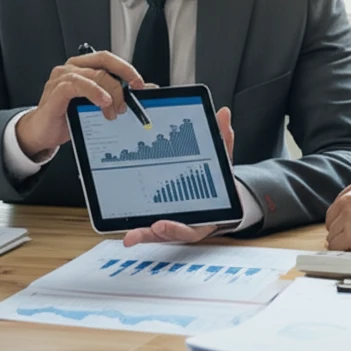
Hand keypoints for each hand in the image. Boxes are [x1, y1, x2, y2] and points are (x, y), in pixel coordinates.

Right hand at [15, 51, 144, 158]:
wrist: (43, 132)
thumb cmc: (67, 116)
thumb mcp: (97, 105)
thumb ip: (118, 95)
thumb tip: (147, 90)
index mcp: (82, 66)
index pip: (108, 58)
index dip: (126, 68)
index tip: (140, 84)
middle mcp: (71, 68)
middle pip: (103, 63)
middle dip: (122, 80)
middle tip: (130, 100)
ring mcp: (61, 77)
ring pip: (94, 74)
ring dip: (110, 92)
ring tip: (115, 110)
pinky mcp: (55, 91)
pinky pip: (77, 84)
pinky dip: (94, 92)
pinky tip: (103, 103)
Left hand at [123, 107, 235, 246]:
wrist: (223, 198)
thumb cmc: (219, 180)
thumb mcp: (223, 162)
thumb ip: (224, 140)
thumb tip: (224, 114)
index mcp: (205, 215)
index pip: (190, 229)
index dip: (175, 228)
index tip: (160, 224)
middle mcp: (189, 223)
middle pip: (169, 235)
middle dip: (152, 235)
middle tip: (137, 232)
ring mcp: (175, 223)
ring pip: (157, 235)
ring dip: (143, 235)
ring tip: (129, 236)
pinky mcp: (162, 220)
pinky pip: (150, 228)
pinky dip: (139, 231)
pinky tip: (126, 234)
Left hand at [324, 182, 350, 253]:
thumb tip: (332, 226)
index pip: (334, 210)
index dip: (344, 224)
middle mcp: (348, 199)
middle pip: (331, 223)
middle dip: (342, 233)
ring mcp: (348, 216)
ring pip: (332, 237)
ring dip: (345, 244)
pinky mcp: (350, 234)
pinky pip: (335, 248)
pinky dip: (345, 252)